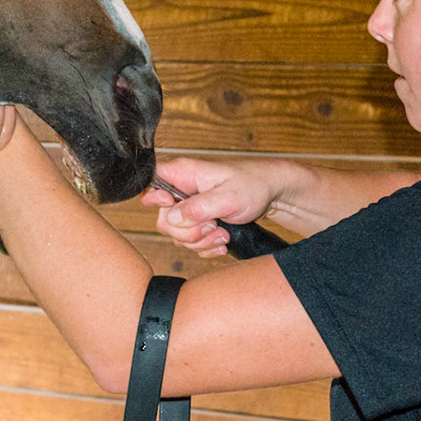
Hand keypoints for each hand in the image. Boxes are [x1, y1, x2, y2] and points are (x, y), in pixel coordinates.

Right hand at [140, 157, 280, 257]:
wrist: (271, 195)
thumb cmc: (253, 185)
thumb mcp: (227, 197)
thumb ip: (198, 207)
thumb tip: (172, 216)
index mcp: (183, 174)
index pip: (149, 182)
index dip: (156, 200)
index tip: (175, 207)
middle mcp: (181, 191)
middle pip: (163, 220)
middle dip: (188, 231)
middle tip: (212, 225)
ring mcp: (189, 208)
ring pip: (177, 235)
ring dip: (201, 241)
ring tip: (222, 232)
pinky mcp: (197, 223)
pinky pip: (191, 243)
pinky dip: (207, 247)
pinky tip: (222, 239)